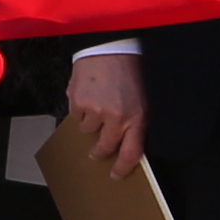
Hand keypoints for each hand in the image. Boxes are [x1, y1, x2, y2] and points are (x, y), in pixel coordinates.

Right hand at [66, 49, 148, 178]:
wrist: (111, 45)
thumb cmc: (130, 70)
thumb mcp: (143, 99)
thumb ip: (137, 122)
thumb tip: (128, 145)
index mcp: (137, 118)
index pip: (130, 154)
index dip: (122, 169)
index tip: (115, 174)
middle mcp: (115, 117)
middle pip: (104, 148)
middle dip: (99, 152)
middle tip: (97, 151)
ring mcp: (94, 110)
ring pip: (87, 130)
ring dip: (91, 122)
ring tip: (98, 103)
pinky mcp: (77, 101)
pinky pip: (75, 115)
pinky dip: (80, 108)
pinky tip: (89, 93)